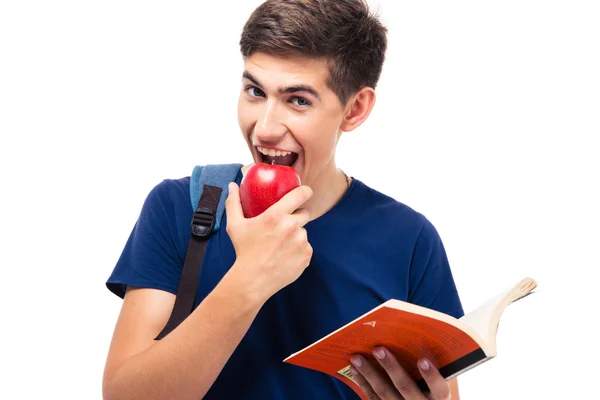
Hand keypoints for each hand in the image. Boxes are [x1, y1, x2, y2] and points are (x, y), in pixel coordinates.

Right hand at [225, 182, 313, 299]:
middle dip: (297, 216)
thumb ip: (234, 203)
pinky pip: (306, 247)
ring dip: (296, 235)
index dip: (305, 191)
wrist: (254, 279)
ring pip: (303, 232)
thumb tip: (232, 186)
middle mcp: (292, 227)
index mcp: (276, 216)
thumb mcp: (235, 225)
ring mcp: (301, 242)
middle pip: (305, 214)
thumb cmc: (244, 251)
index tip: (305, 191)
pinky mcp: (306, 256)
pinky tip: (285, 255)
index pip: (300, 195)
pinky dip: (298, 249)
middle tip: (284, 224)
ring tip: (281, 244)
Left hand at [349, 347, 451, 399]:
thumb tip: (408, 336)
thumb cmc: (430, 389)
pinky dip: (363, 382)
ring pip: (385, 394)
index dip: (432, 376)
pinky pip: (374, 398)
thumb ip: (430, 367)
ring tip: (357, 357)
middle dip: (391, 368)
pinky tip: (355, 368)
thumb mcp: (435, 384)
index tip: (423, 360)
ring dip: (369, 374)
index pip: (440, 389)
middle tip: (378, 349)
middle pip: (406, 388)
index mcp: (440, 399)